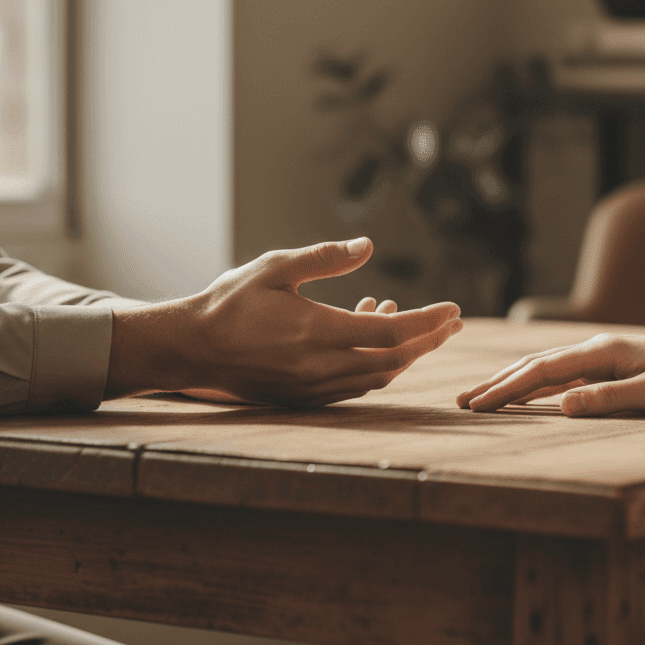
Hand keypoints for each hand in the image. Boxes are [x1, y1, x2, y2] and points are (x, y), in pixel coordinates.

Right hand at [106, 237, 462, 405]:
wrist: (191, 348)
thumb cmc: (231, 302)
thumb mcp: (275, 267)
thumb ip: (325, 258)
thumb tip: (368, 246)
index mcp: (318, 332)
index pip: (392, 332)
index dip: (428, 322)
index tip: (453, 310)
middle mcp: (322, 367)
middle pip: (394, 359)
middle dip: (428, 341)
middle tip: (451, 324)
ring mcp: (314, 388)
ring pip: (377, 377)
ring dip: (403, 354)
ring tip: (413, 323)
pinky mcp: (305, 397)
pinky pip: (355, 386)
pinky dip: (376, 365)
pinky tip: (372, 335)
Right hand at [456, 330, 644, 416]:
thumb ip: (608, 399)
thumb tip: (558, 407)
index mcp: (602, 351)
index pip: (541, 370)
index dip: (505, 388)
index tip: (475, 405)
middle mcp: (597, 349)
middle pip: (535, 365)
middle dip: (497, 384)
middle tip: (462, 402)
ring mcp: (604, 356)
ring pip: (547, 369)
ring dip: (514, 384)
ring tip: (483, 398)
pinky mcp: (614, 366)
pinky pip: (565, 376)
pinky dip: (538, 386)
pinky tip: (528, 396)